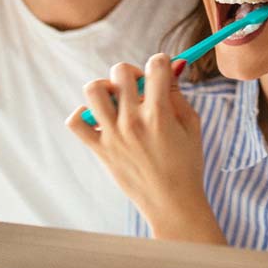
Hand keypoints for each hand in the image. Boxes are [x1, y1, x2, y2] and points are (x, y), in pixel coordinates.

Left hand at [66, 53, 225, 243]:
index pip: (155, 65)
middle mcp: (132, 121)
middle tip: (139, 88)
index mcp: (159, 113)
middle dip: (133, 72)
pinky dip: (83, 114)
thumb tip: (170, 65)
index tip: (162, 70)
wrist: (173, 205)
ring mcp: (113, 135)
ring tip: (117, 100)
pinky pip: (76, 122)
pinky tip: (99, 118)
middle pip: (121, 71)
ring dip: (105, 87)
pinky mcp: (100, 149)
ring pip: (94, 90)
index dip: (161, 61)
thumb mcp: (191, 124)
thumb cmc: (187, 164)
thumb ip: (178, 93)